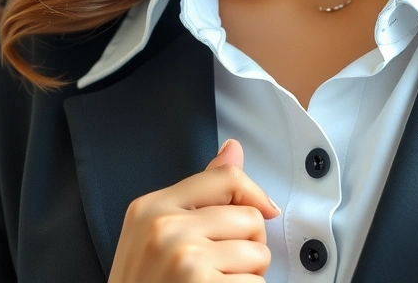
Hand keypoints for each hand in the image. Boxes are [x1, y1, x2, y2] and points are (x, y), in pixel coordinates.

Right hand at [108, 138, 279, 281]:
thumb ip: (198, 192)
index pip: (225, 177)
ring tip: (220, 281)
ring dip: (250, 274)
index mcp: (152, 207)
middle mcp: (165, 229)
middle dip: (249, 243)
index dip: (253, 193)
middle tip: (225, 264)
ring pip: (258, 254)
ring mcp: (185, 259)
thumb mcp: (155, 232)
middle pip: (249, 217)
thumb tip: (233, 148)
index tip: (265, 209)